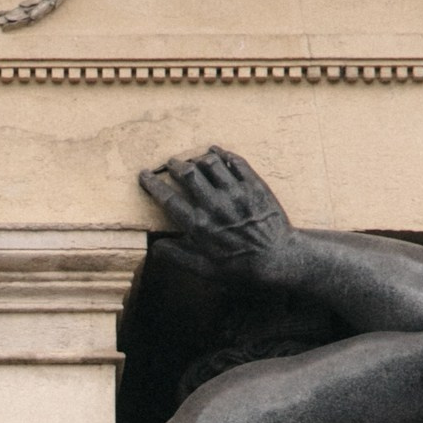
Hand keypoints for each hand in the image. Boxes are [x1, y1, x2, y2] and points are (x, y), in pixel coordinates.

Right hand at [138, 147, 298, 283]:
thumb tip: (155, 247)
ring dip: (197, 158)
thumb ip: (178, 257)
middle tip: (170, 163)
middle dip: (175, 166)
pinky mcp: (254, 185)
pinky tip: (216, 151)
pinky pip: (235, 161)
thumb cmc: (240, 268)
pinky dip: (222, 154)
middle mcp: (214, 205)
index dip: (153, 184)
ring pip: (210, 164)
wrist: (278, 259)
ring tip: (193, 159)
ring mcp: (236, 192)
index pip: (168, 199)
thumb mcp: (205, 270)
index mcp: (199, 225)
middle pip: (188, 174)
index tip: (144, 175)